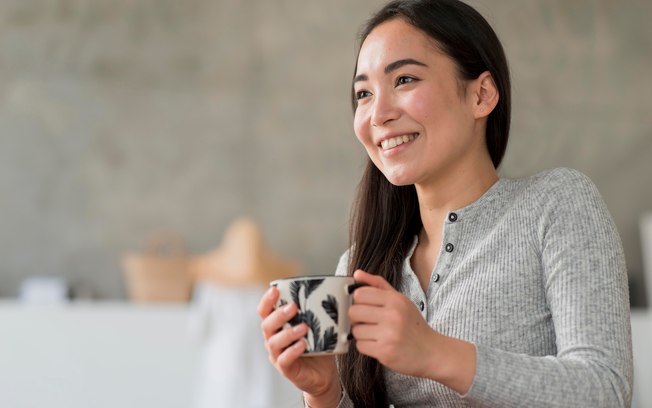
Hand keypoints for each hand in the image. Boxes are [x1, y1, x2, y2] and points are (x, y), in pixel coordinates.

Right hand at [257, 286, 341, 404]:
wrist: (324, 374)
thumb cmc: (318, 347)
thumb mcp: (316, 326)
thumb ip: (315, 312)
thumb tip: (328, 292)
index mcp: (277, 326)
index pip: (265, 311)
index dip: (267, 300)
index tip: (275, 289)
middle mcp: (273, 339)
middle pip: (266, 325)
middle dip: (278, 315)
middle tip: (293, 307)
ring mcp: (278, 355)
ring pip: (274, 343)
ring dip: (288, 333)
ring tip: (304, 327)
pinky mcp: (287, 369)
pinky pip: (284, 360)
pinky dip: (292, 351)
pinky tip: (303, 345)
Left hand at [349, 270, 475, 392]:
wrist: (430, 351)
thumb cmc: (412, 324)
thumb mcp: (399, 300)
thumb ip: (377, 284)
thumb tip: (357, 274)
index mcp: (395, 300)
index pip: (359, 294)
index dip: (358, 301)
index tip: (365, 306)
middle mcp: (392, 316)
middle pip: (353, 312)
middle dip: (357, 318)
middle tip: (367, 321)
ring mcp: (389, 335)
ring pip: (355, 330)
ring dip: (362, 333)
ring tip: (375, 334)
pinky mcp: (385, 352)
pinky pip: (360, 346)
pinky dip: (365, 346)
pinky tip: (378, 344)